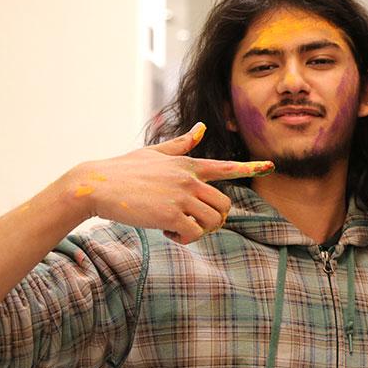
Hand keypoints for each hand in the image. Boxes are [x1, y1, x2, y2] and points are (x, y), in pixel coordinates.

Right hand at [66, 122, 272, 243]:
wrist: (96, 185)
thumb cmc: (123, 170)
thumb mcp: (155, 153)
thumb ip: (181, 145)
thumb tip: (200, 128)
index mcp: (188, 164)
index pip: (226, 166)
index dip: (250, 167)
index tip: (270, 166)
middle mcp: (190, 179)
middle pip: (224, 205)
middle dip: (213, 220)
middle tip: (191, 223)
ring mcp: (182, 196)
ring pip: (212, 222)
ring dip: (197, 231)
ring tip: (175, 227)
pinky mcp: (172, 215)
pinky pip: (194, 233)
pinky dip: (184, 239)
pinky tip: (167, 233)